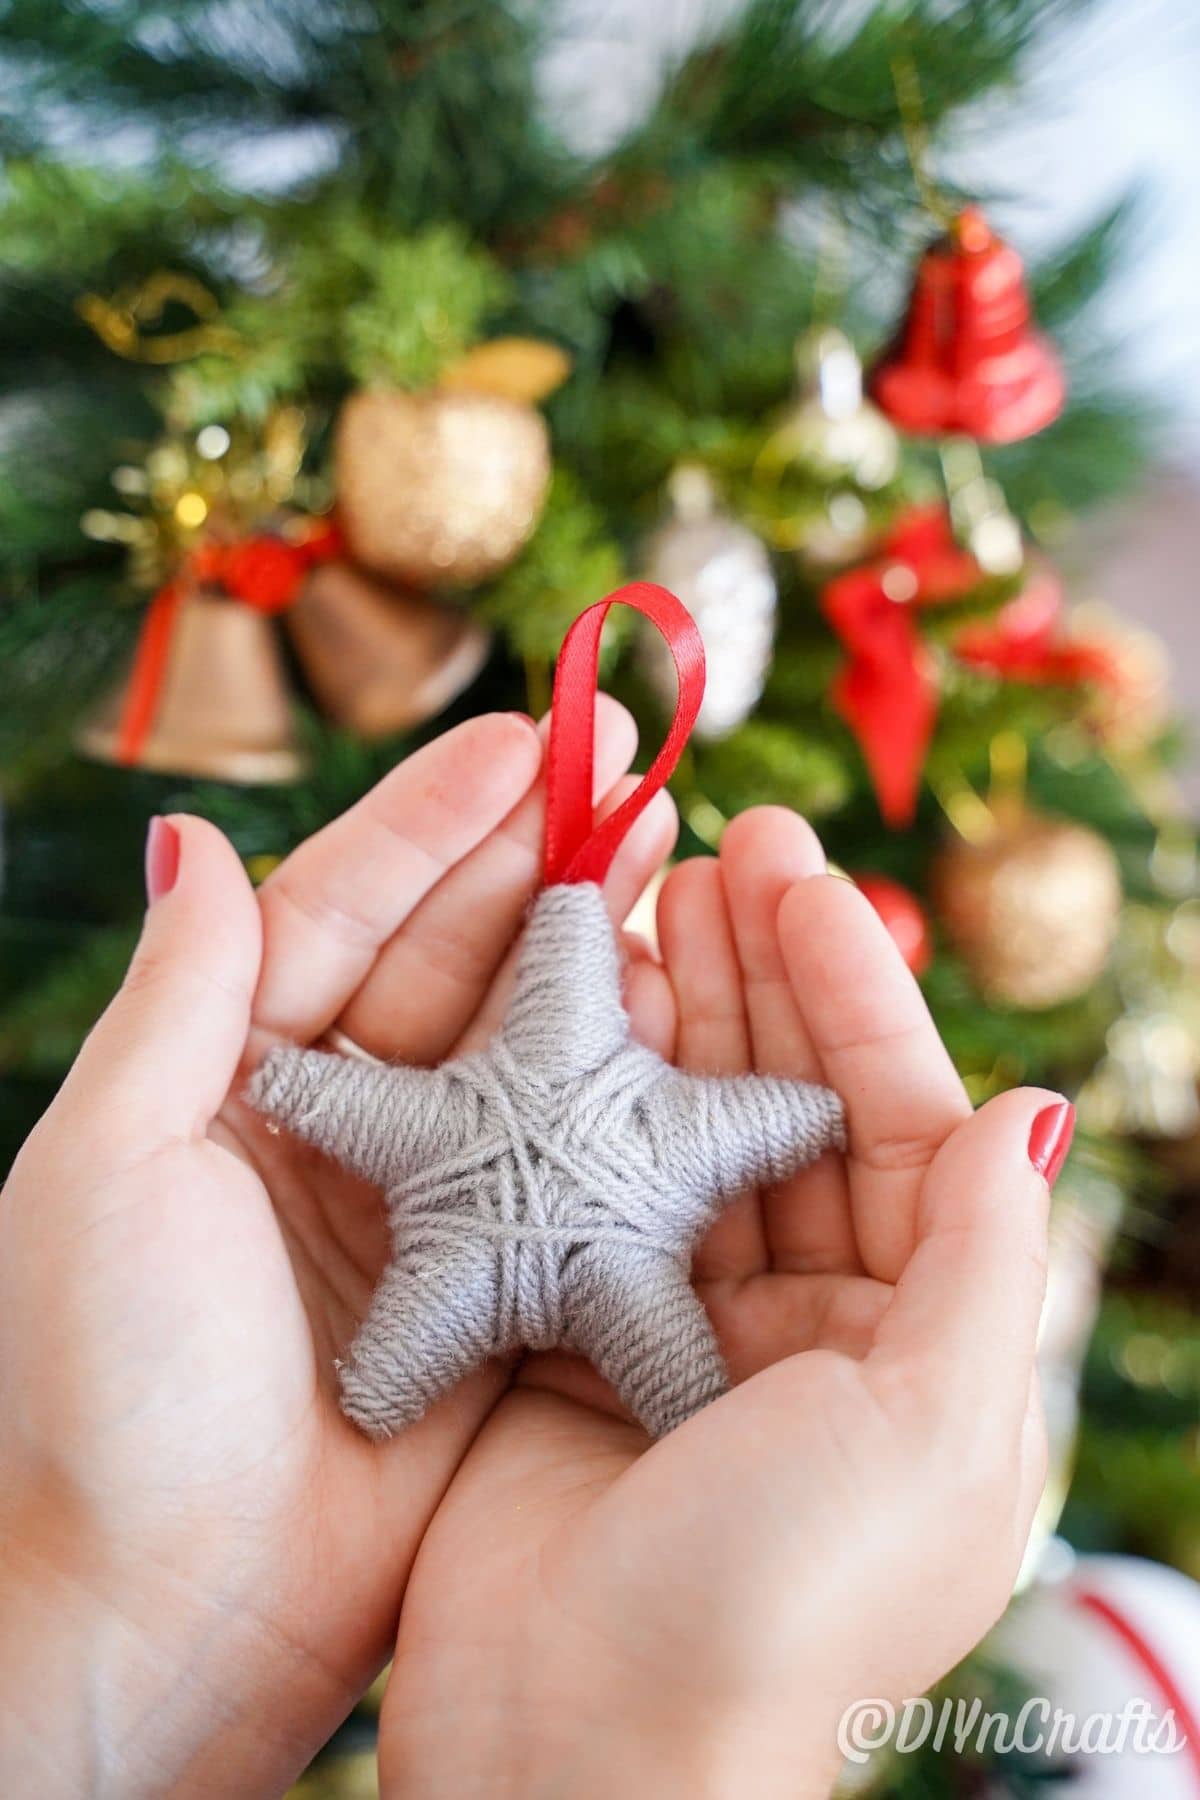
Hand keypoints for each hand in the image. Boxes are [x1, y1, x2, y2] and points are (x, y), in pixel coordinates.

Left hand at [0, 700, 675, 1797]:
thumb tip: (192, 831)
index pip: (343, 912)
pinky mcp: (496, 1290)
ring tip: (679, 877)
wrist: (175, 1623)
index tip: (530, 738)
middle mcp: (337, 1130)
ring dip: (594, 963)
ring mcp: (427, 1206)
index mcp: (235, 1085)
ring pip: (524, 1052)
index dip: (435, 820)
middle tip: (637, 780)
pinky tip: (687, 1025)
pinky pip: (573, 1163)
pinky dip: (627, 1092)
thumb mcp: (109, 1170)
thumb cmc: (110, 1393)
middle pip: (452, 964)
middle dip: (540, 865)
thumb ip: (177, 999)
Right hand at [377, 809, 1061, 1798]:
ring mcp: (696, 1325)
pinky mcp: (585, 1334)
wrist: (577, 1753)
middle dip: (768, 976)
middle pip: (797, 1108)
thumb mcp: (930, 1432)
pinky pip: (601, 1181)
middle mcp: (820, 1328)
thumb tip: (1037, 1108)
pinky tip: (582, 1001)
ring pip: (695, 1128)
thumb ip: (982, 1260)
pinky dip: (593, 1090)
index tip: (806, 879)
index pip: (903, 1125)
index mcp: (923, 1347)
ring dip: (681, 1011)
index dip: (857, 997)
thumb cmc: (779, 1608)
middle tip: (724, 845)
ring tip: (654, 891)